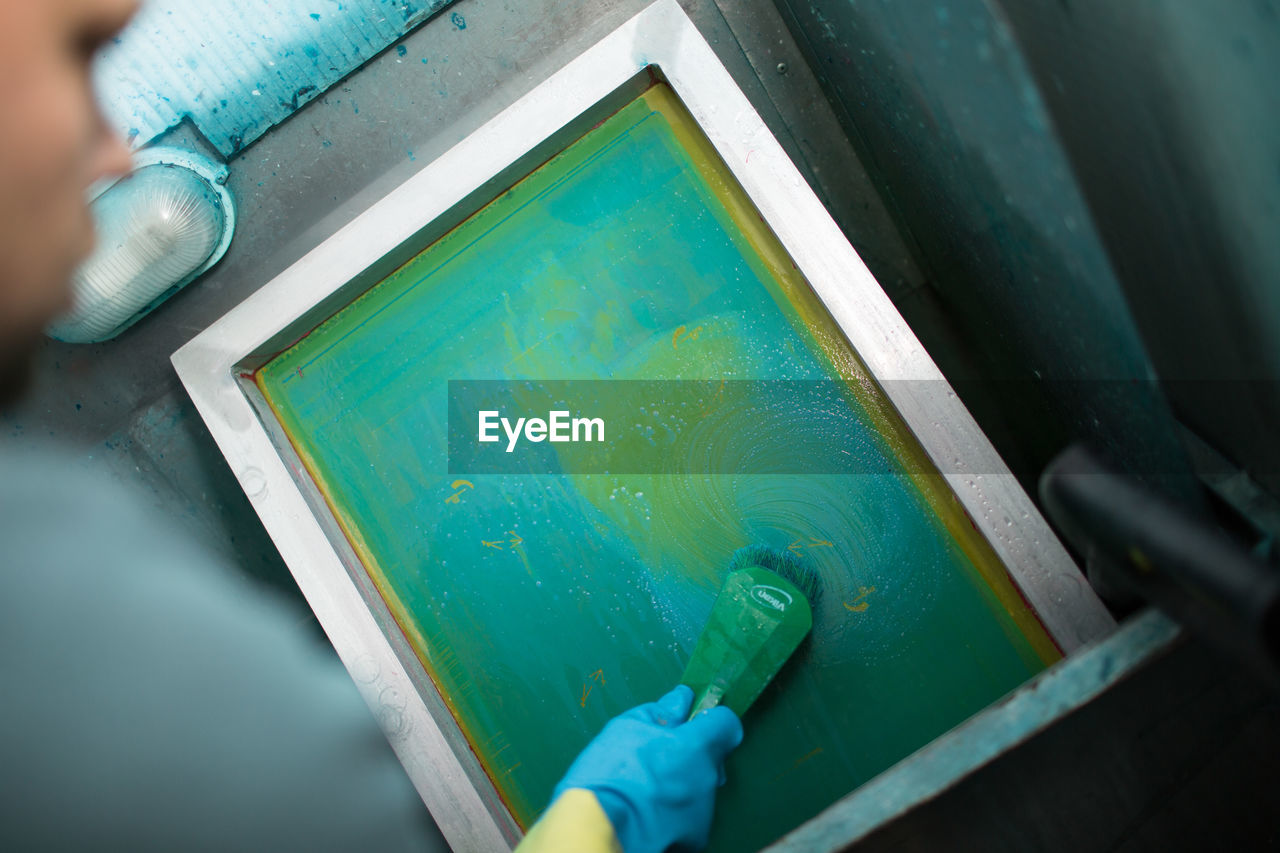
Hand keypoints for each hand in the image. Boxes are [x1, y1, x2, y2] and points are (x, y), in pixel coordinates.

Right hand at [552, 684, 742, 852]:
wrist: (597, 828)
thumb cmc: (609, 777)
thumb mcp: (626, 728)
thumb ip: (660, 712)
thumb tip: (680, 700)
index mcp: (697, 747)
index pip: (727, 724)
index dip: (709, 721)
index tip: (691, 723)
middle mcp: (707, 780)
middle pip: (710, 759)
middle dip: (689, 755)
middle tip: (654, 758)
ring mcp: (703, 813)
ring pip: (699, 788)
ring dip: (680, 784)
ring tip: (644, 788)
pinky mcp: (693, 839)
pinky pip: (689, 815)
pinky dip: (674, 812)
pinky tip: (647, 811)